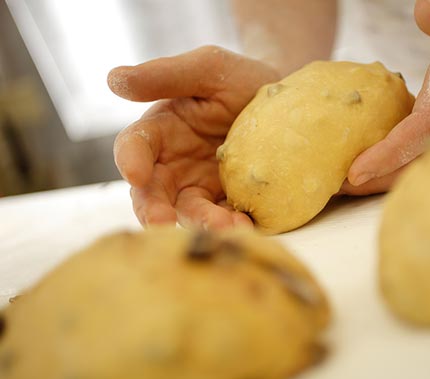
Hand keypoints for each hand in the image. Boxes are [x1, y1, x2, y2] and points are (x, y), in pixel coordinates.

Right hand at [108, 46, 279, 229]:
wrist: (286, 103)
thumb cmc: (240, 80)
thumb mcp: (208, 69)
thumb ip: (165, 75)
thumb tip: (113, 79)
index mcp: (161, 131)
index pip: (135, 146)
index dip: (130, 160)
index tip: (136, 173)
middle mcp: (174, 165)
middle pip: (152, 193)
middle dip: (154, 210)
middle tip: (163, 222)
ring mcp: (202, 187)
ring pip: (190, 213)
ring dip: (203, 224)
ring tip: (227, 228)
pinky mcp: (229, 203)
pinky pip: (225, 219)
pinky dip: (232, 227)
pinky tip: (247, 227)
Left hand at [344, 0, 429, 192]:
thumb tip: (427, 17)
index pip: (425, 127)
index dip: (390, 153)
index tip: (355, 172)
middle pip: (420, 155)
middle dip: (380, 177)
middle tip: (338, 189)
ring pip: (421, 155)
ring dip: (386, 173)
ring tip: (347, 184)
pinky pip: (422, 144)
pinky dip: (395, 157)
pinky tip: (370, 160)